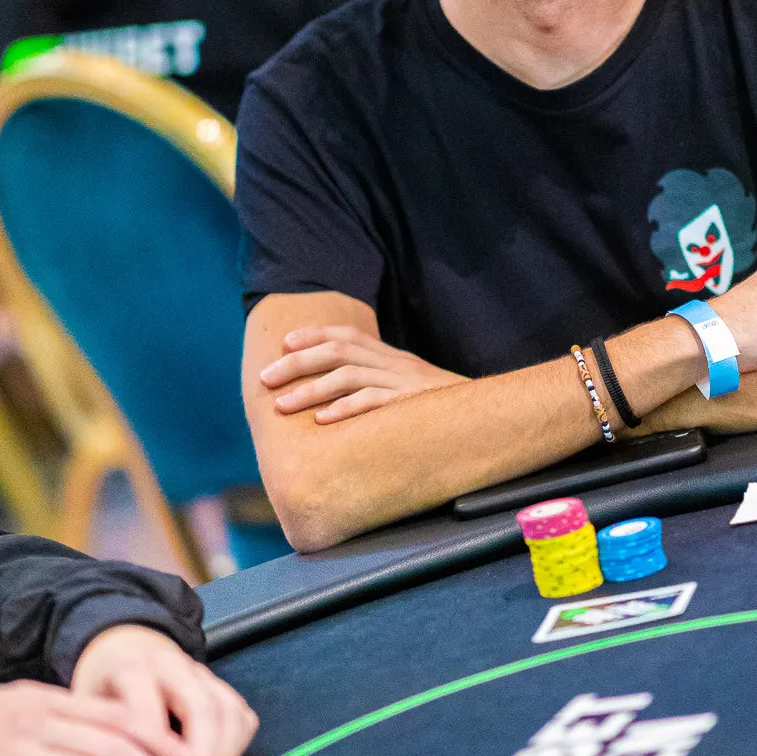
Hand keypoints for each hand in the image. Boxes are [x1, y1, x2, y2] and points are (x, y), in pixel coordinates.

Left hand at [70, 625, 256, 755]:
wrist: (125, 645)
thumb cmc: (102, 689)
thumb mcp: (84, 709)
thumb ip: (97, 748)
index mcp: (130, 667)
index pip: (147, 712)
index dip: (155, 753)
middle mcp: (171, 664)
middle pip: (200, 707)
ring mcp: (201, 672)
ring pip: (227, 711)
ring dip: (222, 755)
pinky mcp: (221, 685)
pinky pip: (240, 715)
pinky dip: (235, 746)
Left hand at [258, 325, 462, 423]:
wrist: (490, 418)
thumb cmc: (441, 411)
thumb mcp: (409, 389)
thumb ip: (378, 386)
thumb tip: (339, 398)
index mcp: (393, 357)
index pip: (348, 335)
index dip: (314, 335)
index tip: (284, 344)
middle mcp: (396, 364)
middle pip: (339, 351)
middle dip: (297, 363)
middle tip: (266, 378)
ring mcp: (405, 383)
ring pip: (349, 375)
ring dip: (310, 389)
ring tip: (282, 405)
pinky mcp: (412, 405)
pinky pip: (374, 402)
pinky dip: (345, 409)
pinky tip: (322, 420)